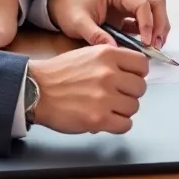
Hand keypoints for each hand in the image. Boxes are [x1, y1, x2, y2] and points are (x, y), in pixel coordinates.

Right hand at [30, 45, 148, 133]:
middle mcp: (109, 74)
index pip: (143, 64)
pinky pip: (126, 125)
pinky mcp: (98, 118)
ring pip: (134, 107)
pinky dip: (118, 125)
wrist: (36, 90)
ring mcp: (105, 97)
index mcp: (107, 54)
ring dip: (123, 110)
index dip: (138, 74)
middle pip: (140, 87)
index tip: (131, 79)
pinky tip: (107, 120)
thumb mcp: (88, 54)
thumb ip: (111, 60)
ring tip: (108, 108)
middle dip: (130, 94)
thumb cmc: (59, 73)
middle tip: (117, 96)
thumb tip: (132, 71)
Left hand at [47, 0, 169, 49]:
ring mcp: (131, 4)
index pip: (142, 4)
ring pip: (156, 12)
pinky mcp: (129, 16)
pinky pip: (147, 22)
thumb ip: (94, 34)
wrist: (63, 7)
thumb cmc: (70, 10)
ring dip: (159, 29)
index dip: (148, 24)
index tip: (145, 43)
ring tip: (155, 49)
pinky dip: (151, 34)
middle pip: (156, 4)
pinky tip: (147, 48)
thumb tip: (113, 48)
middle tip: (157, 46)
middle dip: (160, 25)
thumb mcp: (78, 22)